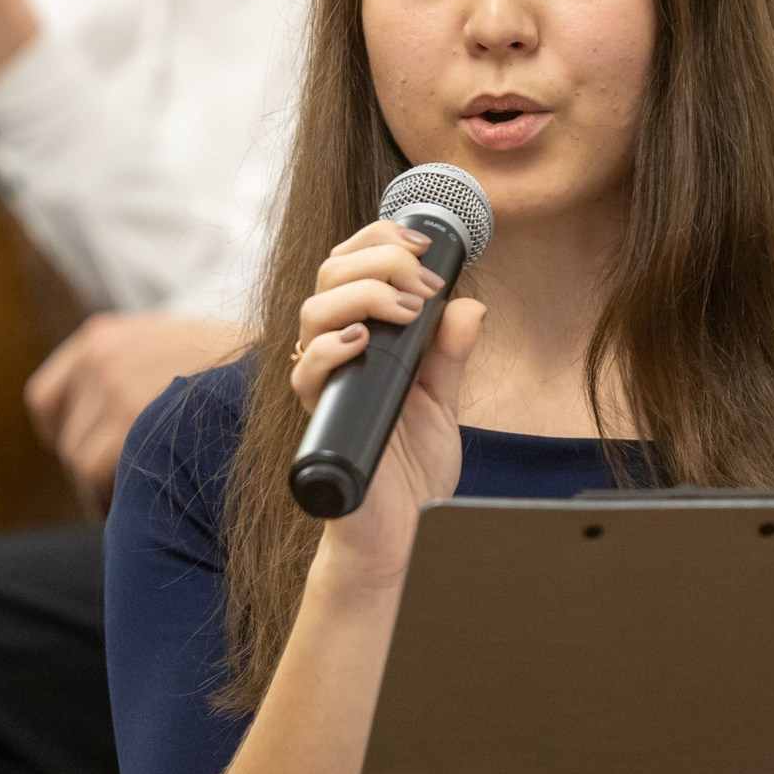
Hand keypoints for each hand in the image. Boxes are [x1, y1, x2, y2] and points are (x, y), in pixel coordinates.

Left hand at [26, 312, 244, 516]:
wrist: (284, 371)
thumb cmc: (240, 374)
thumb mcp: (175, 349)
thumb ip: (132, 372)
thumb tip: (102, 424)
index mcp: (103, 337)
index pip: (46, 401)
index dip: (73, 436)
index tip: (101, 458)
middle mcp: (99, 356)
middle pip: (65, 438)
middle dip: (96, 467)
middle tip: (138, 482)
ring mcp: (112, 387)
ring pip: (78, 462)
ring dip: (106, 486)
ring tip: (151, 492)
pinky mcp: (128, 422)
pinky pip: (92, 478)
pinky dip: (113, 499)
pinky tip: (149, 503)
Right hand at [292, 220, 483, 592]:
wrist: (402, 534)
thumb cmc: (411, 469)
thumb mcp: (442, 400)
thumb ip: (450, 353)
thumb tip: (468, 306)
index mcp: (361, 338)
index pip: (350, 265)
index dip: (378, 239)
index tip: (422, 241)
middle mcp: (335, 353)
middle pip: (330, 274)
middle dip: (378, 258)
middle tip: (423, 281)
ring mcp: (325, 383)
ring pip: (314, 312)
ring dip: (364, 295)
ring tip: (408, 309)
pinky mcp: (320, 417)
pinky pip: (305, 371)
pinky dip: (331, 348)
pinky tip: (363, 343)